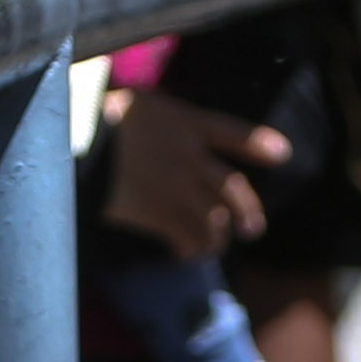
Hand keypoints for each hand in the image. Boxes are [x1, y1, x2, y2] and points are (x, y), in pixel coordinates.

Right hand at [102, 91, 287, 259]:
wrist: (78, 142)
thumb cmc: (94, 117)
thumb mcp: (134, 106)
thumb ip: (157, 123)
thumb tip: (160, 133)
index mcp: (184, 122)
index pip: (230, 132)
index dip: (257, 144)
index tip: (282, 154)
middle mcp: (190, 155)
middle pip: (232, 187)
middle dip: (247, 209)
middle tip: (253, 228)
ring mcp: (178, 186)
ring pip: (213, 219)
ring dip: (216, 237)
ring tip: (214, 246)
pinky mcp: (161, 213)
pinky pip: (187, 237)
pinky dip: (189, 249)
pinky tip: (185, 255)